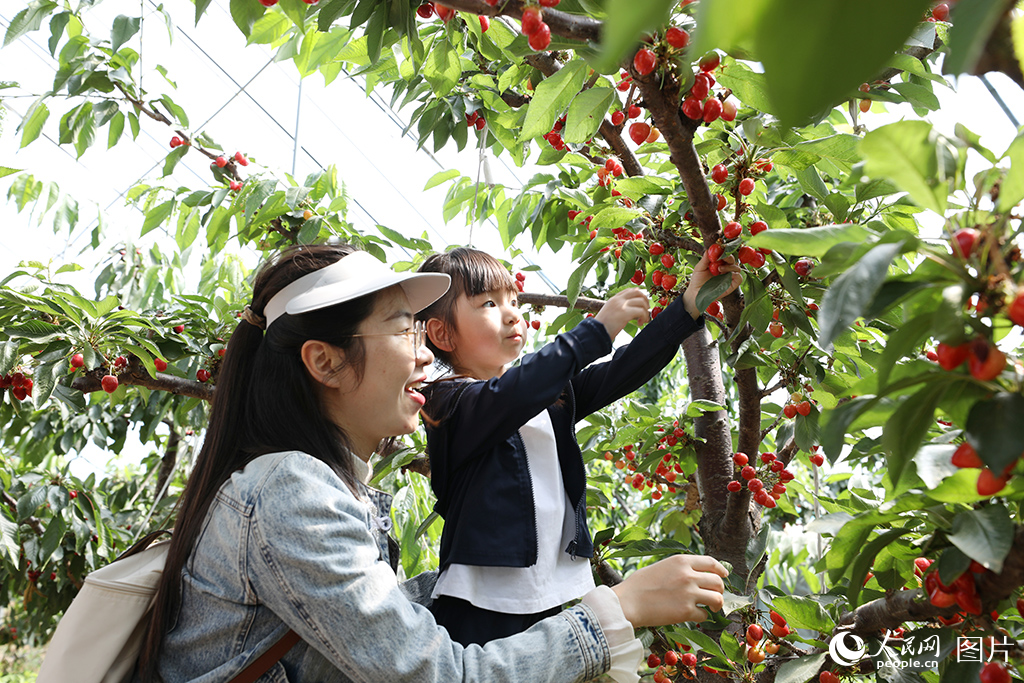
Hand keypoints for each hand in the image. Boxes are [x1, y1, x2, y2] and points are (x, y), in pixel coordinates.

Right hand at [594, 288, 650, 338]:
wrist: (596, 332)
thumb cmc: (602, 326)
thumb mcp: (609, 312)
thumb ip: (618, 308)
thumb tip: (629, 311)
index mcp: (614, 299)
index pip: (630, 290)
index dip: (639, 296)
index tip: (642, 305)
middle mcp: (618, 299)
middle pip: (638, 292)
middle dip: (645, 300)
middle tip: (646, 310)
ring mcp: (621, 305)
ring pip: (641, 301)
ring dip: (645, 311)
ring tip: (643, 320)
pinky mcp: (625, 313)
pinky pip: (641, 311)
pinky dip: (644, 317)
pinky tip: (640, 323)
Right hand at [611, 554, 727, 626]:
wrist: (628, 602)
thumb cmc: (639, 585)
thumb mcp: (662, 566)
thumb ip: (680, 568)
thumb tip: (697, 575)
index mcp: (681, 561)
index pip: (711, 562)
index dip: (721, 570)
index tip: (724, 576)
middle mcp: (688, 575)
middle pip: (717, 581)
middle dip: (720, 589)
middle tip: (716, 596)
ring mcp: (689, 593)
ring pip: (717, 598)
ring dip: (717, 604)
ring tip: (712, 608)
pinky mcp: (686, 611)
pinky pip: (704, 615)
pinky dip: (702, 616)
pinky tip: (694, 616)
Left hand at [682, 252, 742, 319]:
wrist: (695, 293)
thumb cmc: (697, 280)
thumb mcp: (699, 268)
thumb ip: (705, 259)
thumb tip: (708, 249)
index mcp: (719, 263)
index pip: (725, 255)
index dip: (724, 251)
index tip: (720, 249)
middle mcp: (725, 269)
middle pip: (732, 260)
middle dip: (728, 257)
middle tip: (722, 257)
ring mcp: (729, 277)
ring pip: (737, 268)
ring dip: (730, 266)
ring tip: (719, 269)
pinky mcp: (731, 286)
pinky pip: (739, 278)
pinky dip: (736, 275)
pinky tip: (728, 275)